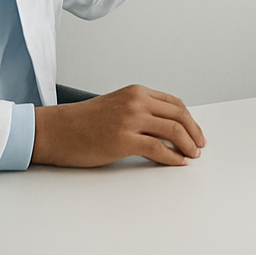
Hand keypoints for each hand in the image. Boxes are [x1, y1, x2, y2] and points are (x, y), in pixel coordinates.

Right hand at [31, 85, 206, 167]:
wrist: (55, 130)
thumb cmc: (81, 122)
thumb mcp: (116, 106)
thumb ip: (139, 111)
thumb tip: (165, 128)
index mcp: (136, 92)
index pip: (174, 103)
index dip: (189, 119)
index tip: (195, 131)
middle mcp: (136, 101)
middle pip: (179, 115)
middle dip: (194, 132)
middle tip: (200, 145)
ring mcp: (130, 119)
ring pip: (173, 130)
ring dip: (188, 145)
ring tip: (192, 155)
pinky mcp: (123, 139)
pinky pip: (159, 149)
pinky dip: (173, 157)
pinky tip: (179, 162)